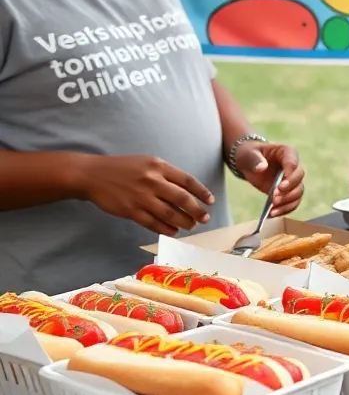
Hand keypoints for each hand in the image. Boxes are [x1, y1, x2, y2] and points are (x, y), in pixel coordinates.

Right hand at [81, 154, 213, 235]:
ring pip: (169, 213)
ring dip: (184, 222)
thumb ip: (166, 174)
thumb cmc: (123, 168)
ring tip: (190, 226)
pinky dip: (166, 228)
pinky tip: (173, 231)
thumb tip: (187, 191)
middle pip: (182, 198)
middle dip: (197, 210)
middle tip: (205, 218)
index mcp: (158, 166)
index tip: (210, 201)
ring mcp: (141, 197)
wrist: (93, 175)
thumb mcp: (147, 163)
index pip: (187, 180)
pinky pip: (153, 223)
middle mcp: (152, 180)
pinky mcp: (130, 210)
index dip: (201, 192)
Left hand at [233, 142, 304, 217]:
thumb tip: (261, 168)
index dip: (289, 176)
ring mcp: (292, 179)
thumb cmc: (249, 155)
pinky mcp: (288, 191)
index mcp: (287, 152)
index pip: (293, 163)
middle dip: (288, 190)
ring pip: (298, 192)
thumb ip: (255, 160)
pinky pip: (293, 201)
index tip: (280, 187)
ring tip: (273, 209)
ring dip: (288, 202)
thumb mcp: (248, 154)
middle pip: (299, 178)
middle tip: (274, 198)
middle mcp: (294, 166)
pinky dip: (285, 209)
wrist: (249, 163)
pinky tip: (273, 214)